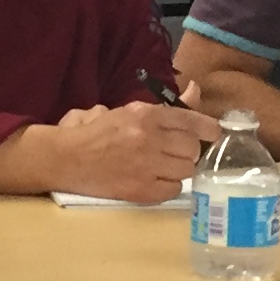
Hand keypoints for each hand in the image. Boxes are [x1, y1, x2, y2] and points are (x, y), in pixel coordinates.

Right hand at [46, 101, 222, 200]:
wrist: (66, 158)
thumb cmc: (94, 132)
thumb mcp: (128, 110)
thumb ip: (164, 104)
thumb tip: (195, 90)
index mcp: (144, 115)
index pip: (189, 120)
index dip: (208, 128)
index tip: (214, 133)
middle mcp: (149, 139)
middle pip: (192, 148)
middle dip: (189, 150)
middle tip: (178, 151)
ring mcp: (146, 167)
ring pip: (186, 170)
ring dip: (180, 168)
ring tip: (166, 166)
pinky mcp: (141, 190)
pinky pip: (173, 189)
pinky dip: (169, 185)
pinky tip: (156, 179)